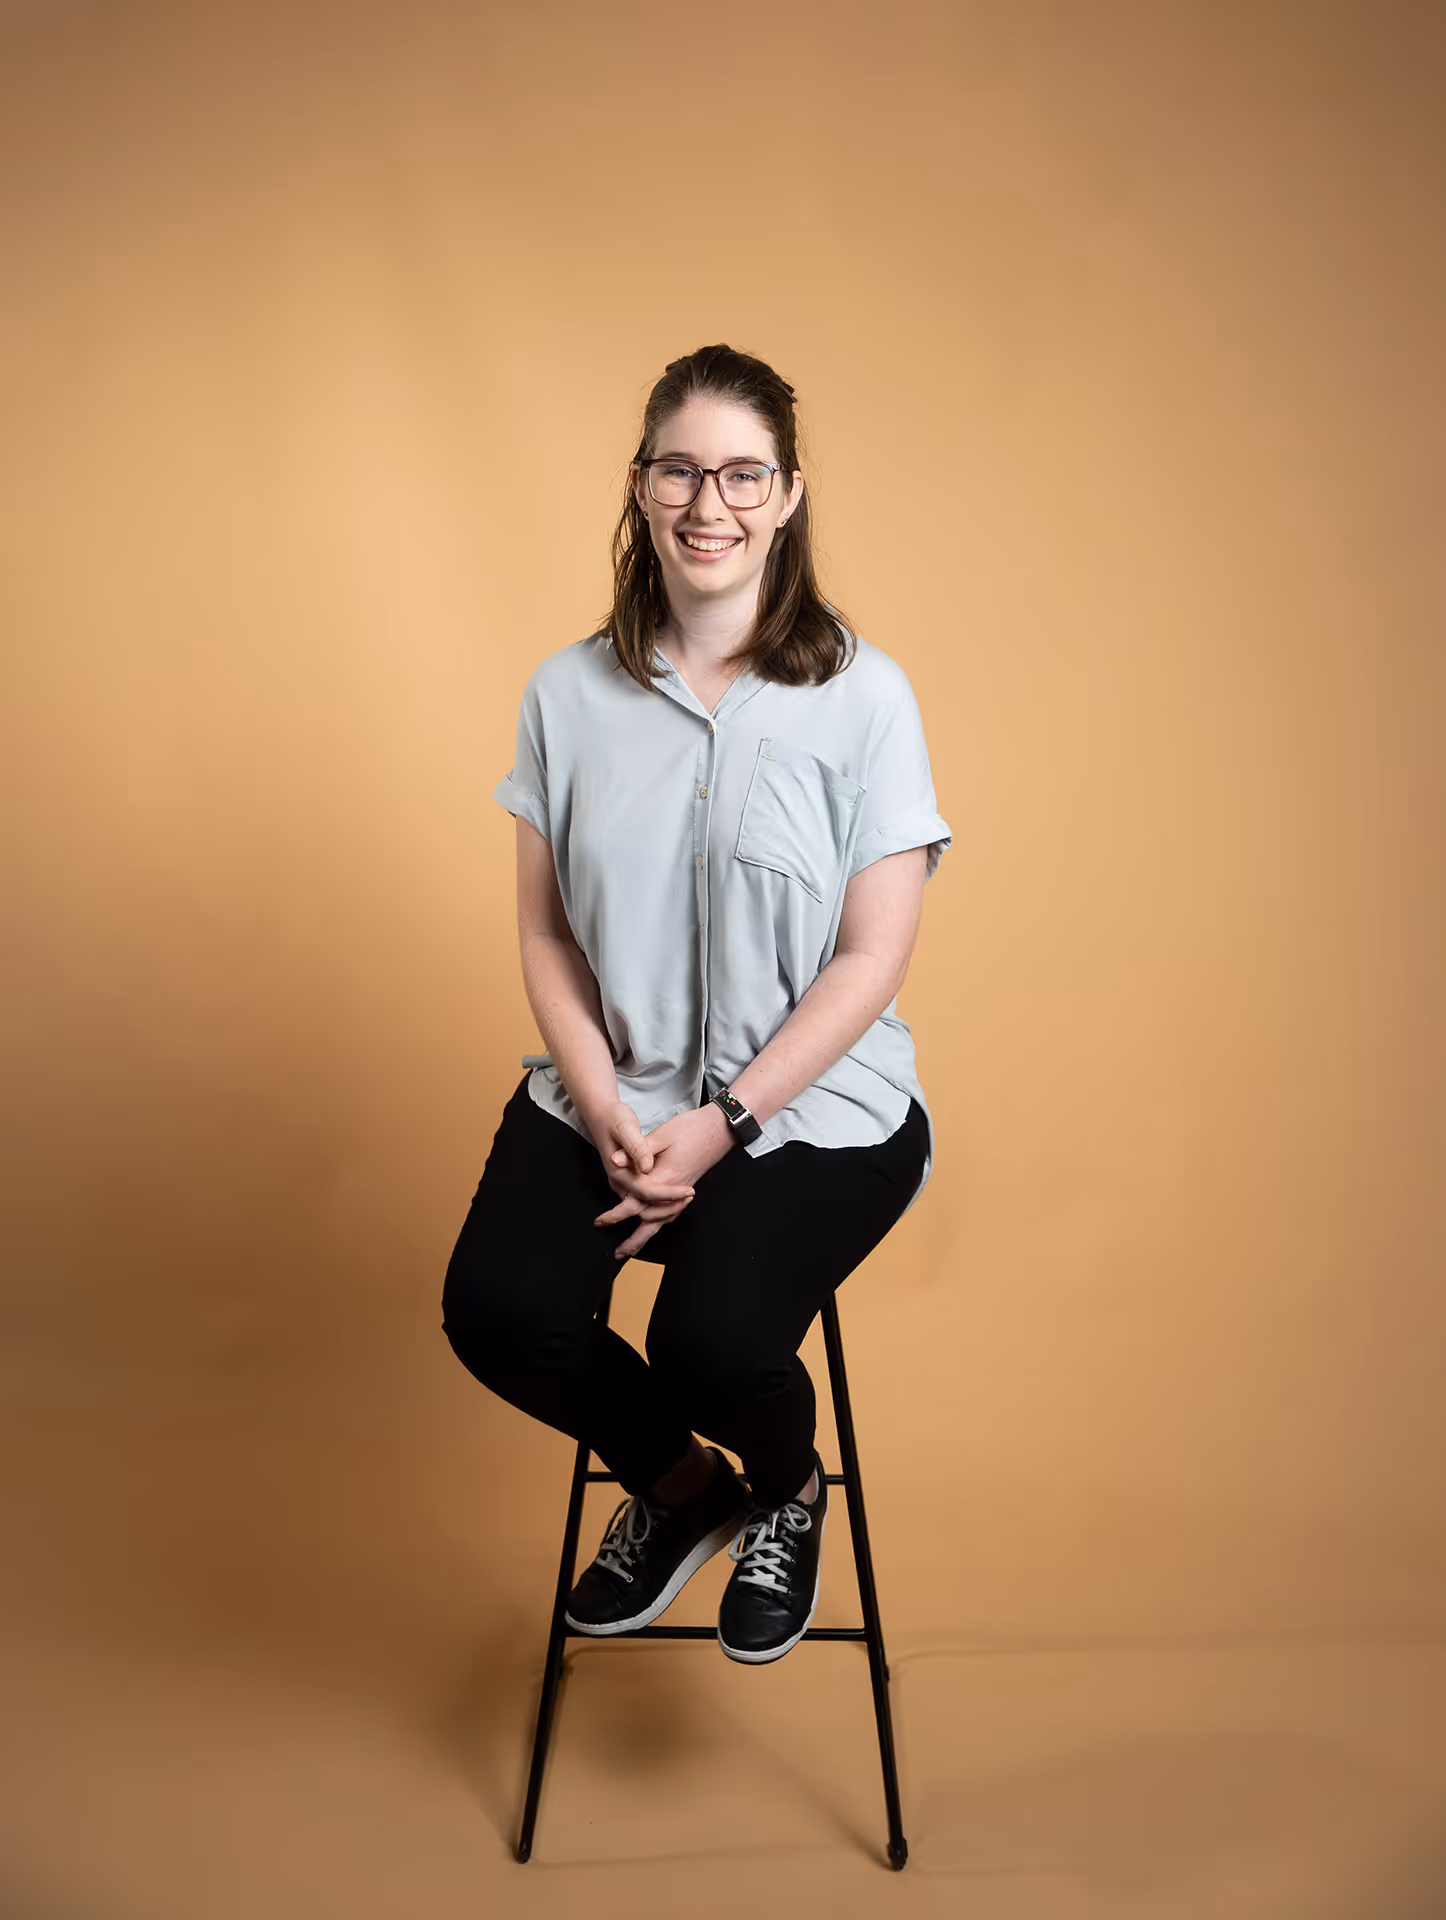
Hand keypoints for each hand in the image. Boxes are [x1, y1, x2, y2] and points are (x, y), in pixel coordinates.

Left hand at [585, 1099, 698, 1259]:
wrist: (719, 1129)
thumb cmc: (691, 1129)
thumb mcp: (661, 1135)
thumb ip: (637, 1150)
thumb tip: (614, 1161)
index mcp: (664, 1178)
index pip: (636, 1203)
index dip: (617, 1214)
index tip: (601, 1221)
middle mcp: (674, 1192)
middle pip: (648, 1220)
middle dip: (631, 1237)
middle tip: (616, 1250)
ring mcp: (681, 1194)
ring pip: (661, 1222)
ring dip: (645, 1237)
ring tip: (630, 1250)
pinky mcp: (685, 1191)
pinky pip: (670, 1214)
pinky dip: (658, 1224)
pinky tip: (651, 1228)